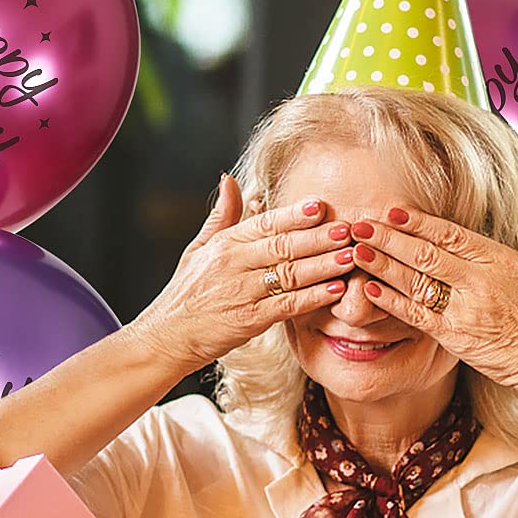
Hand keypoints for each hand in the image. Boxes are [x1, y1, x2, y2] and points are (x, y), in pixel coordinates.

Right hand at [129, 175, 357, 374]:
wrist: (167, 336)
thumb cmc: (186, 293)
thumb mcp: (198, 249)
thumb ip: (221, 216)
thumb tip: (230, 180)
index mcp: (224, 244)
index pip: (265, 223)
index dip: (294, 214)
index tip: (322, 206)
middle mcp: (232, 265)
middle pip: (283, 246)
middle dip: (319, 237)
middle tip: (349, 228)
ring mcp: (241, 293)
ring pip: (289, 274)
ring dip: (323, 265)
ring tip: (350, 256)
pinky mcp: (248, 320)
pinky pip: (287, 305)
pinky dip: (312, 298)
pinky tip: (335, 290)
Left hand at [347, 182, 517, 390]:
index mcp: (501, 259)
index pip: (450, 234)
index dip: (417, 222)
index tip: (390, 210)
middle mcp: (480, 282)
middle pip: (425, 253)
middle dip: (388, 238)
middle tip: (358, 225)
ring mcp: (465, 310)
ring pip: (415, 281)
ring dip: (382, 264)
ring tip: (355, 250)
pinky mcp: (455, 338)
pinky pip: (415, 316)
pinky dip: (390, 301)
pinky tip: (368, 288)